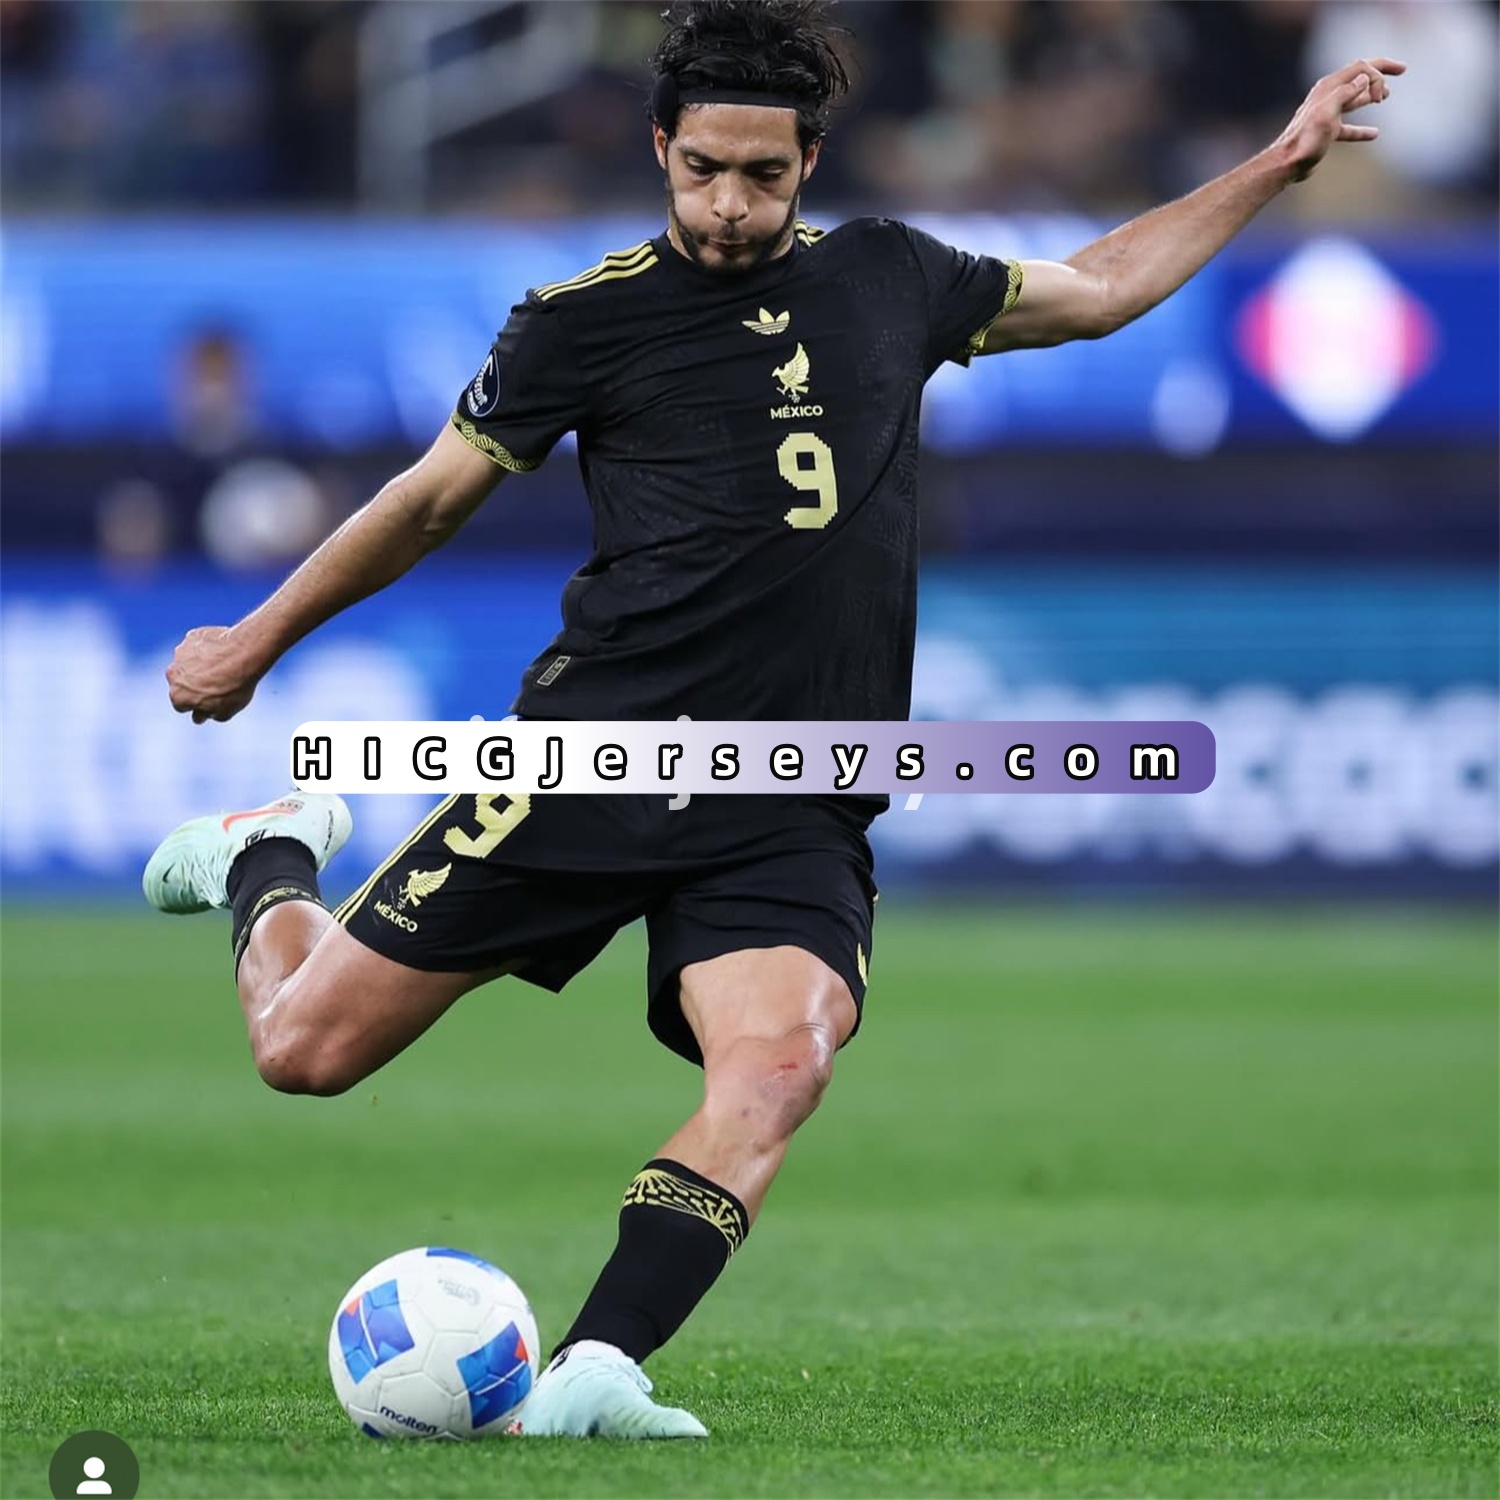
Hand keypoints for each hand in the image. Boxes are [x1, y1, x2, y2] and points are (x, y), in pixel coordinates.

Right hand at [166, 626, 263, 722]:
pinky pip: (197, 644)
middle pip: (181, 682)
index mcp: (178, 696)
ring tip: (223, 665)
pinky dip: (206, 648)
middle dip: (194, 683)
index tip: (210, 700)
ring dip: (199, 664)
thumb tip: (200, 716)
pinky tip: (223, 650)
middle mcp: (173, 674)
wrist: (244, 654)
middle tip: (217, 681)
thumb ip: (209, 714)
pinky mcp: (191, 637)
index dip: (195, 704)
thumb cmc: (236, 685)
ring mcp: (180, 653)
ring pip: (188, 662)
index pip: (181, 705)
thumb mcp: (226, 711)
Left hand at [1276, 56, 1405, 182]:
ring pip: (1355, 100)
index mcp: (1329, 87)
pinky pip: (1349, 128)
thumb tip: (1364, 78)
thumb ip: (1346, 93)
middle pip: (1359, 77)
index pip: (1361, 67)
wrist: (1287, 163)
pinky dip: (1362, 129)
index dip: (1377, 75)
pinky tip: (1374, 134)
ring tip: (1385, 97)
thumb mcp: (1327, 113)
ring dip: (1371, 95)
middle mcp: (1328, 97)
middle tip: (1402, 69)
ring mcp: (1327, 114)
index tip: (1381, 97)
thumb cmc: (1306, 140)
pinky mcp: (1326, 132)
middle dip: (1380, 71)